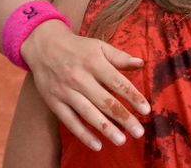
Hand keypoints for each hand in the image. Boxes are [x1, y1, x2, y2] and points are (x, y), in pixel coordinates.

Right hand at [20, 20, 150, 150]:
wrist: (44, 46)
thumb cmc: (78, 48)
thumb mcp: (100, 46)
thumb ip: (120, 57)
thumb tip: (141, 63)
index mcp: (94, 62)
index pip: (118, 82)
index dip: (133, 96)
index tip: (146, 110)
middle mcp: (80, 78)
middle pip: (105, 101)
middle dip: (123, 118)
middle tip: (139, 132)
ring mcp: (66, 91)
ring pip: (88, 113)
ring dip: (105, 128)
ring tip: (121, 140)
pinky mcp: (54, 102)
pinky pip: (69, 121)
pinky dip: (82, 134)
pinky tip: (97, 145)